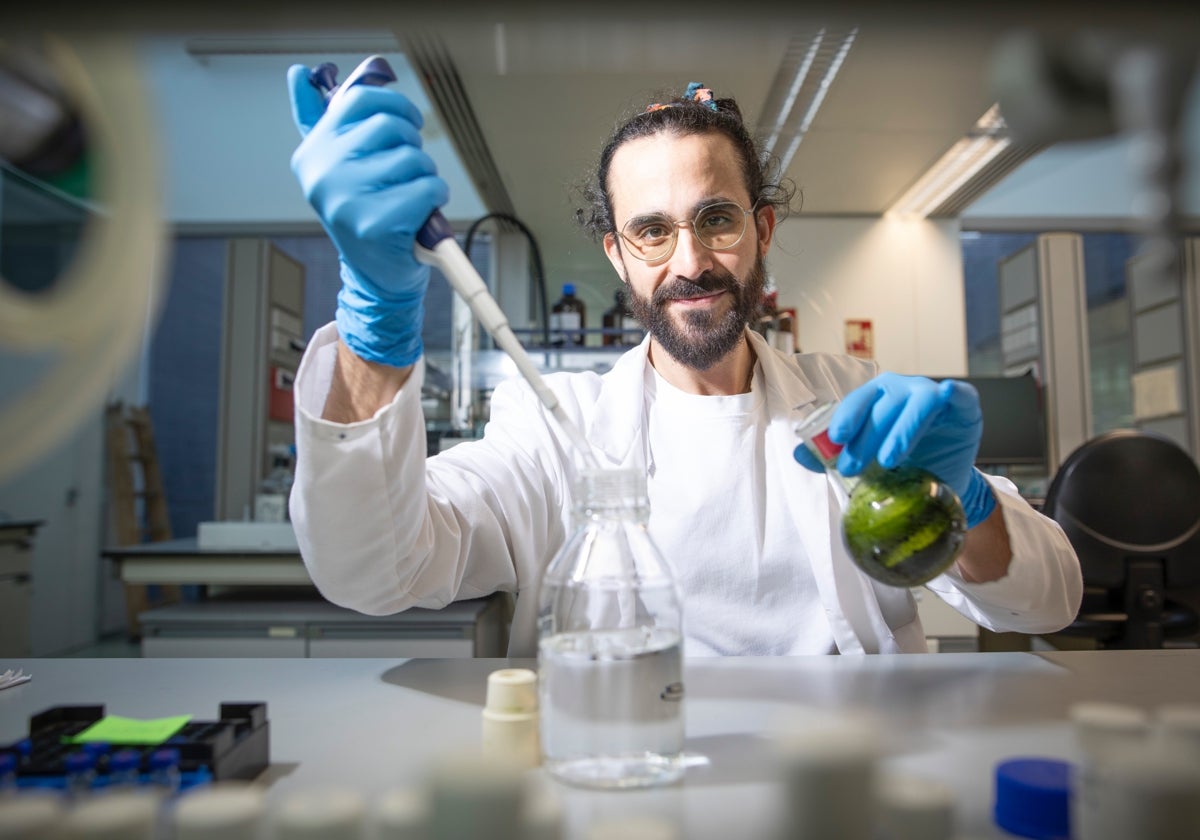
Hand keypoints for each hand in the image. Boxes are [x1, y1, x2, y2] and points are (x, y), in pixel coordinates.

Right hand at [287, 65, 448, 367]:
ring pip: (413, 158)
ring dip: (425, 176)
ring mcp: (346, 200)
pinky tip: (420, 214)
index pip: (360, 99)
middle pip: (391, 126)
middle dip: (413, 146)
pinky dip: (435, 199)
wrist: (378, 278)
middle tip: (407, 173)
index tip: (405, 123)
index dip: (395, 105)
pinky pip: (426, 188)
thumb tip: (298, 74)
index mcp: (311, 153)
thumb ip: (319, 119)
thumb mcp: (337, 166)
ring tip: (410, 198)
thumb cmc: (365, 215)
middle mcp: (322, 174)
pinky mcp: (375, 224)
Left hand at [794, 373, 996, 527]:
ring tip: (887, 461)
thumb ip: (834, 457)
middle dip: (866, 436)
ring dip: (899, 431)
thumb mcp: (869, 464)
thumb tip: (799, 455)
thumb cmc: (904, 466)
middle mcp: (904, 391)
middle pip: (884, 404)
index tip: (837, 439)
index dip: (847, 416)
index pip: (859, 400)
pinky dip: (949, 392)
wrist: (943, 484)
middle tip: (853, 467)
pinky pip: (956, 393)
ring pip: (916, 402)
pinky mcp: (963, 404)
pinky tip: (943, 396)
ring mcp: (934, 394)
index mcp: (878, 398)